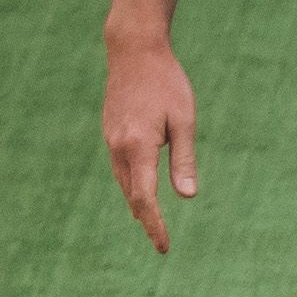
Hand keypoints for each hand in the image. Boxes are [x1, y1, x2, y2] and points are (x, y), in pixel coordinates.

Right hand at [101, 36, 199, 249]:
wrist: (133, 50)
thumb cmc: (166, 82)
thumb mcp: (184, 121)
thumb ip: (184, 160)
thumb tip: (187, 196)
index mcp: (137, 146)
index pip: (145, 198)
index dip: (155, 225)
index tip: (164, 246)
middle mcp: (118, 146)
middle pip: (132, 194)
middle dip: (146, 220)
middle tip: (161, 244)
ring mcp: (110, 138)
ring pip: (123, 182)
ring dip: (137, 204)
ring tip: (151, 224)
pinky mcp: (110, 131)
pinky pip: (119, 166)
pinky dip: (130, 184)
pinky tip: (139, 192)